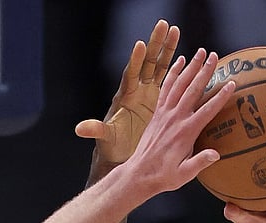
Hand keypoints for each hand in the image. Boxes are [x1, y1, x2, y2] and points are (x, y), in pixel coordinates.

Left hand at [76, 19, 179, 165]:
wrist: (124, 154)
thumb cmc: (113, 146)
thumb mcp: (106, 138)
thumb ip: (95, 130)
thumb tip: (79, 129)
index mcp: (125, 97)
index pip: (131, 75)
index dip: (135, 61)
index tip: (140, 44)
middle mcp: (136, 90)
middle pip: (147, 63)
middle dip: (155, 44)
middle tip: (163, 25)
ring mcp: (147, 92)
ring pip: (158, 66)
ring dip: (167, 49)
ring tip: (175, 29)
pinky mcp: (157, 98)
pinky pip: (168, 78)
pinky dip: (176, 66)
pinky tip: (186, 54)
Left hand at [121, 48, 235, 197]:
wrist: (139, 174)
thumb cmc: (164, 176)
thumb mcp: (183, 174)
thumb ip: (199, 163)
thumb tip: (216, 154)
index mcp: (185, 132)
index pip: (207, 110)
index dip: (220, 97)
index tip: (233, 83)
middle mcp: (175, 119)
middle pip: (192, 90)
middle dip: (205, 71)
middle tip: (215, 55)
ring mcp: (165, 114)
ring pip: (179, 85)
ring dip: (190, 67)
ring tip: (201, 52)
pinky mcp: (157, 113)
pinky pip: (165, 89)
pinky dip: (172, 74)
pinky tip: (179, 62)